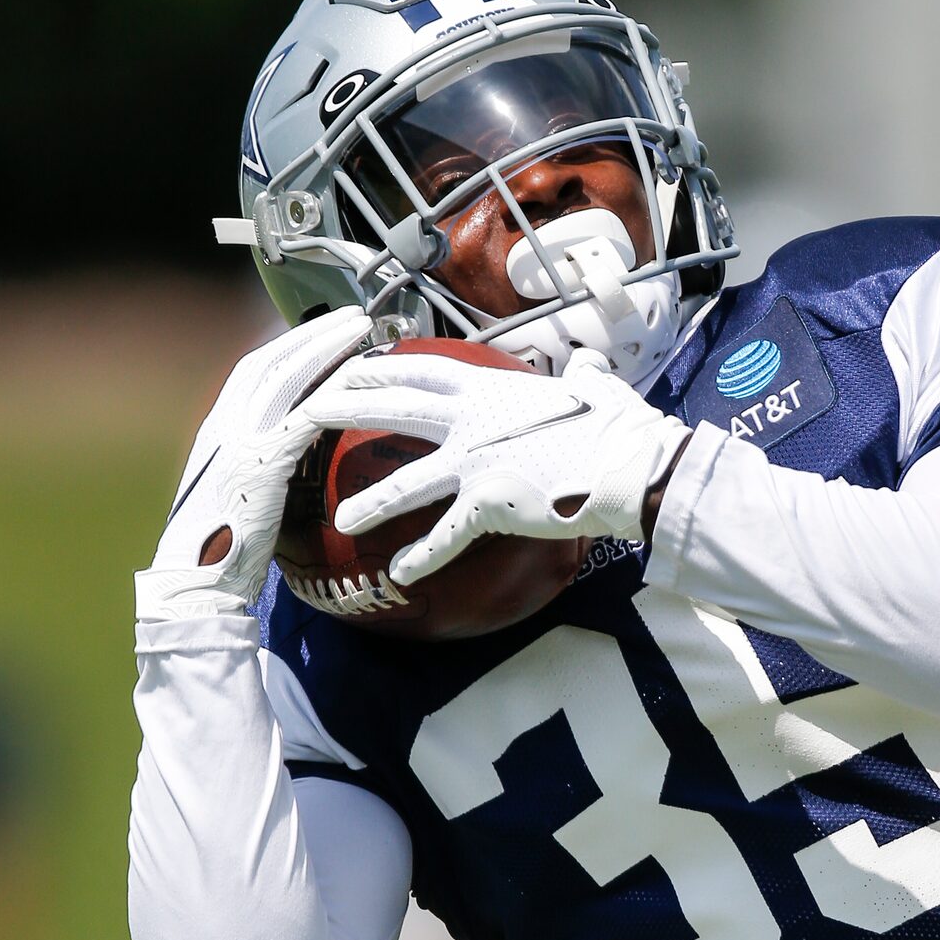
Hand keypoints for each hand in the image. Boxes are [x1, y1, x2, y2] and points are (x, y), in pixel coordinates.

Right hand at [136, 306, 371, 619]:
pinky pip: (301, 419)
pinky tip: (356, 383)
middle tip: (353, 317)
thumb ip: (262, 469)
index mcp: (219, 429)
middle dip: (314, 333)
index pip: (256, 370)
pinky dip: (328, 396)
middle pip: (273, 360)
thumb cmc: (222, 553)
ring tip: (361, 331)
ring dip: (327, 349)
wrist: (195, 583)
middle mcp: (225, 425)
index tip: (323, 332)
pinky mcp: (261, 465)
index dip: (292, 345)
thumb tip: (296, 464)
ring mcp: (240, 442)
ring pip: (287, 378)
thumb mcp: (241, 497)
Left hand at [304, 347, 691, 585]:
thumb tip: (588, 367)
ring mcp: (476, 462)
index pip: (422, 370)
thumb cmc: (619, 428)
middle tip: (310, 413)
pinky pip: (446, 536)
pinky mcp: (488, 503)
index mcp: (492, 389)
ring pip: (406, 482)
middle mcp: (474, 421)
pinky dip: (421, 557)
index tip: (352, 365)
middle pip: (394, 409)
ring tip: (338, 517)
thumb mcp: (598, 389)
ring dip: (369, 502)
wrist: (629, 465)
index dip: (383, 367)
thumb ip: (583, 377)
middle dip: (346, 407)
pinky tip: (398, 574)